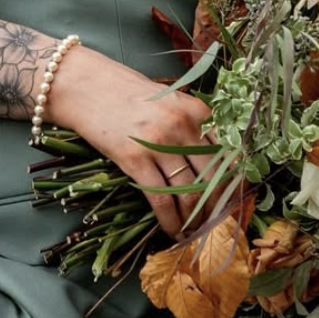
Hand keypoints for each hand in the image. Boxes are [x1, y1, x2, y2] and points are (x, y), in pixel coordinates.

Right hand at [46, 44, 219, 236]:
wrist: (85, 85)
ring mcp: (159, 143)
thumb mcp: (168, 101)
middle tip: (214, 223)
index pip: (228, 154)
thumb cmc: (126, 92)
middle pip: (213, 178)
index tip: (232, 201)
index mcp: (196, 110)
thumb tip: (212, 164)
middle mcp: (183, 126)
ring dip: (194, 219)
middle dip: (216, 206)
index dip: (233, 183)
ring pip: (189, 193)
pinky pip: (160, 200)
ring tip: (193, 232)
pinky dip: (170, 221)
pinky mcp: (134, 159)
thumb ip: (191, 126)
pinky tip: (171, 231)